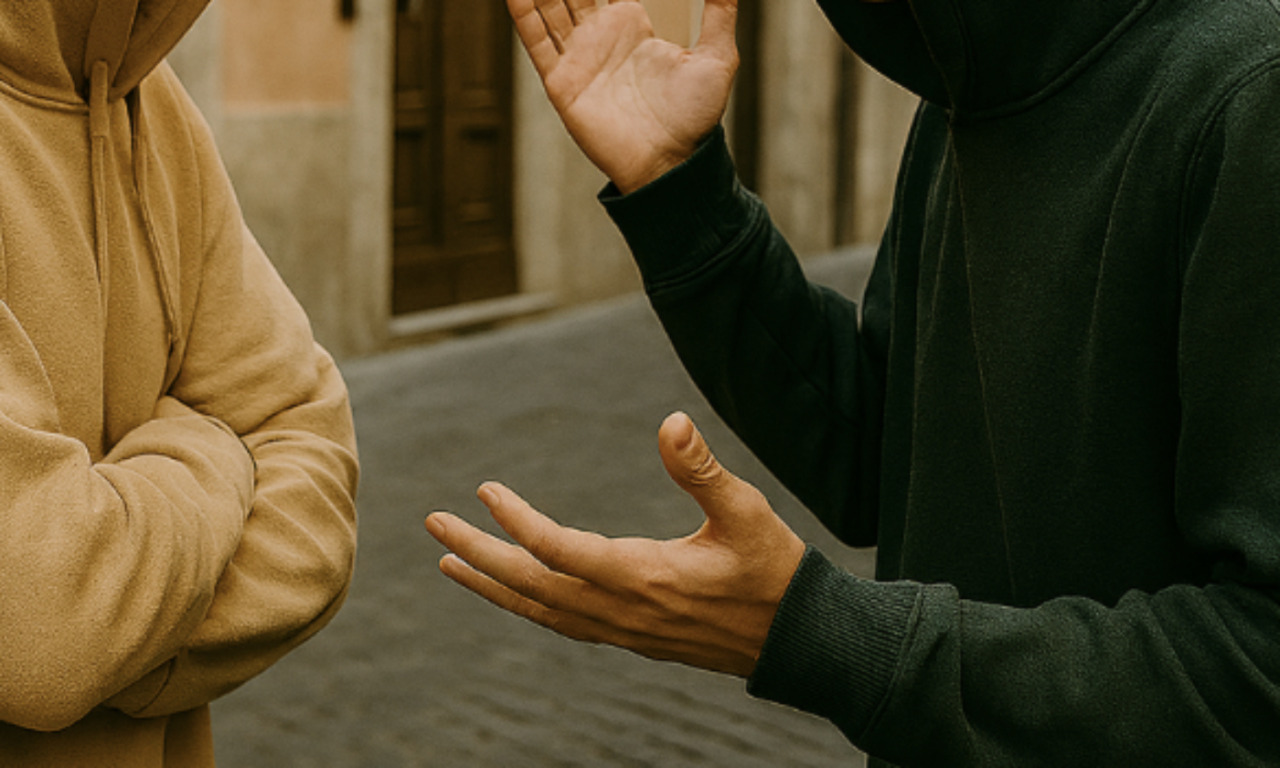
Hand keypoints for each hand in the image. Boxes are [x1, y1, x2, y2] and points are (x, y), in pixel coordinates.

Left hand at [424, 412, 805, 676]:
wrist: (799, 641)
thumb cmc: (776, 572)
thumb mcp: (746, 512)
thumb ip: (702, 469)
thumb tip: (671, 421)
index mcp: (644, 577)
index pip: (558, 550)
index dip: (517, 521)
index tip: (485, 490)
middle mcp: (623, 611)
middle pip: (531, 585)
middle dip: (478, 555)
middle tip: (433, 527)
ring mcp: (624, 632)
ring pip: (541, 611)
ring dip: (493, 585)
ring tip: (450, 565)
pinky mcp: (632, 638)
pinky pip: (563, 624)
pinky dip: (528, 606)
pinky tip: (514, 592)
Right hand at [508, 0, 738, 192]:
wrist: (670, 161)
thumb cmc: (694, 118)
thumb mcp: (718, 57)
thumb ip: (720, 13)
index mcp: (632, 26)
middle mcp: (600, 38)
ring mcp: (578, 59)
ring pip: (550, 7)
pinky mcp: (561, 83)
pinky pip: (536, 41)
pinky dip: (523, 15)